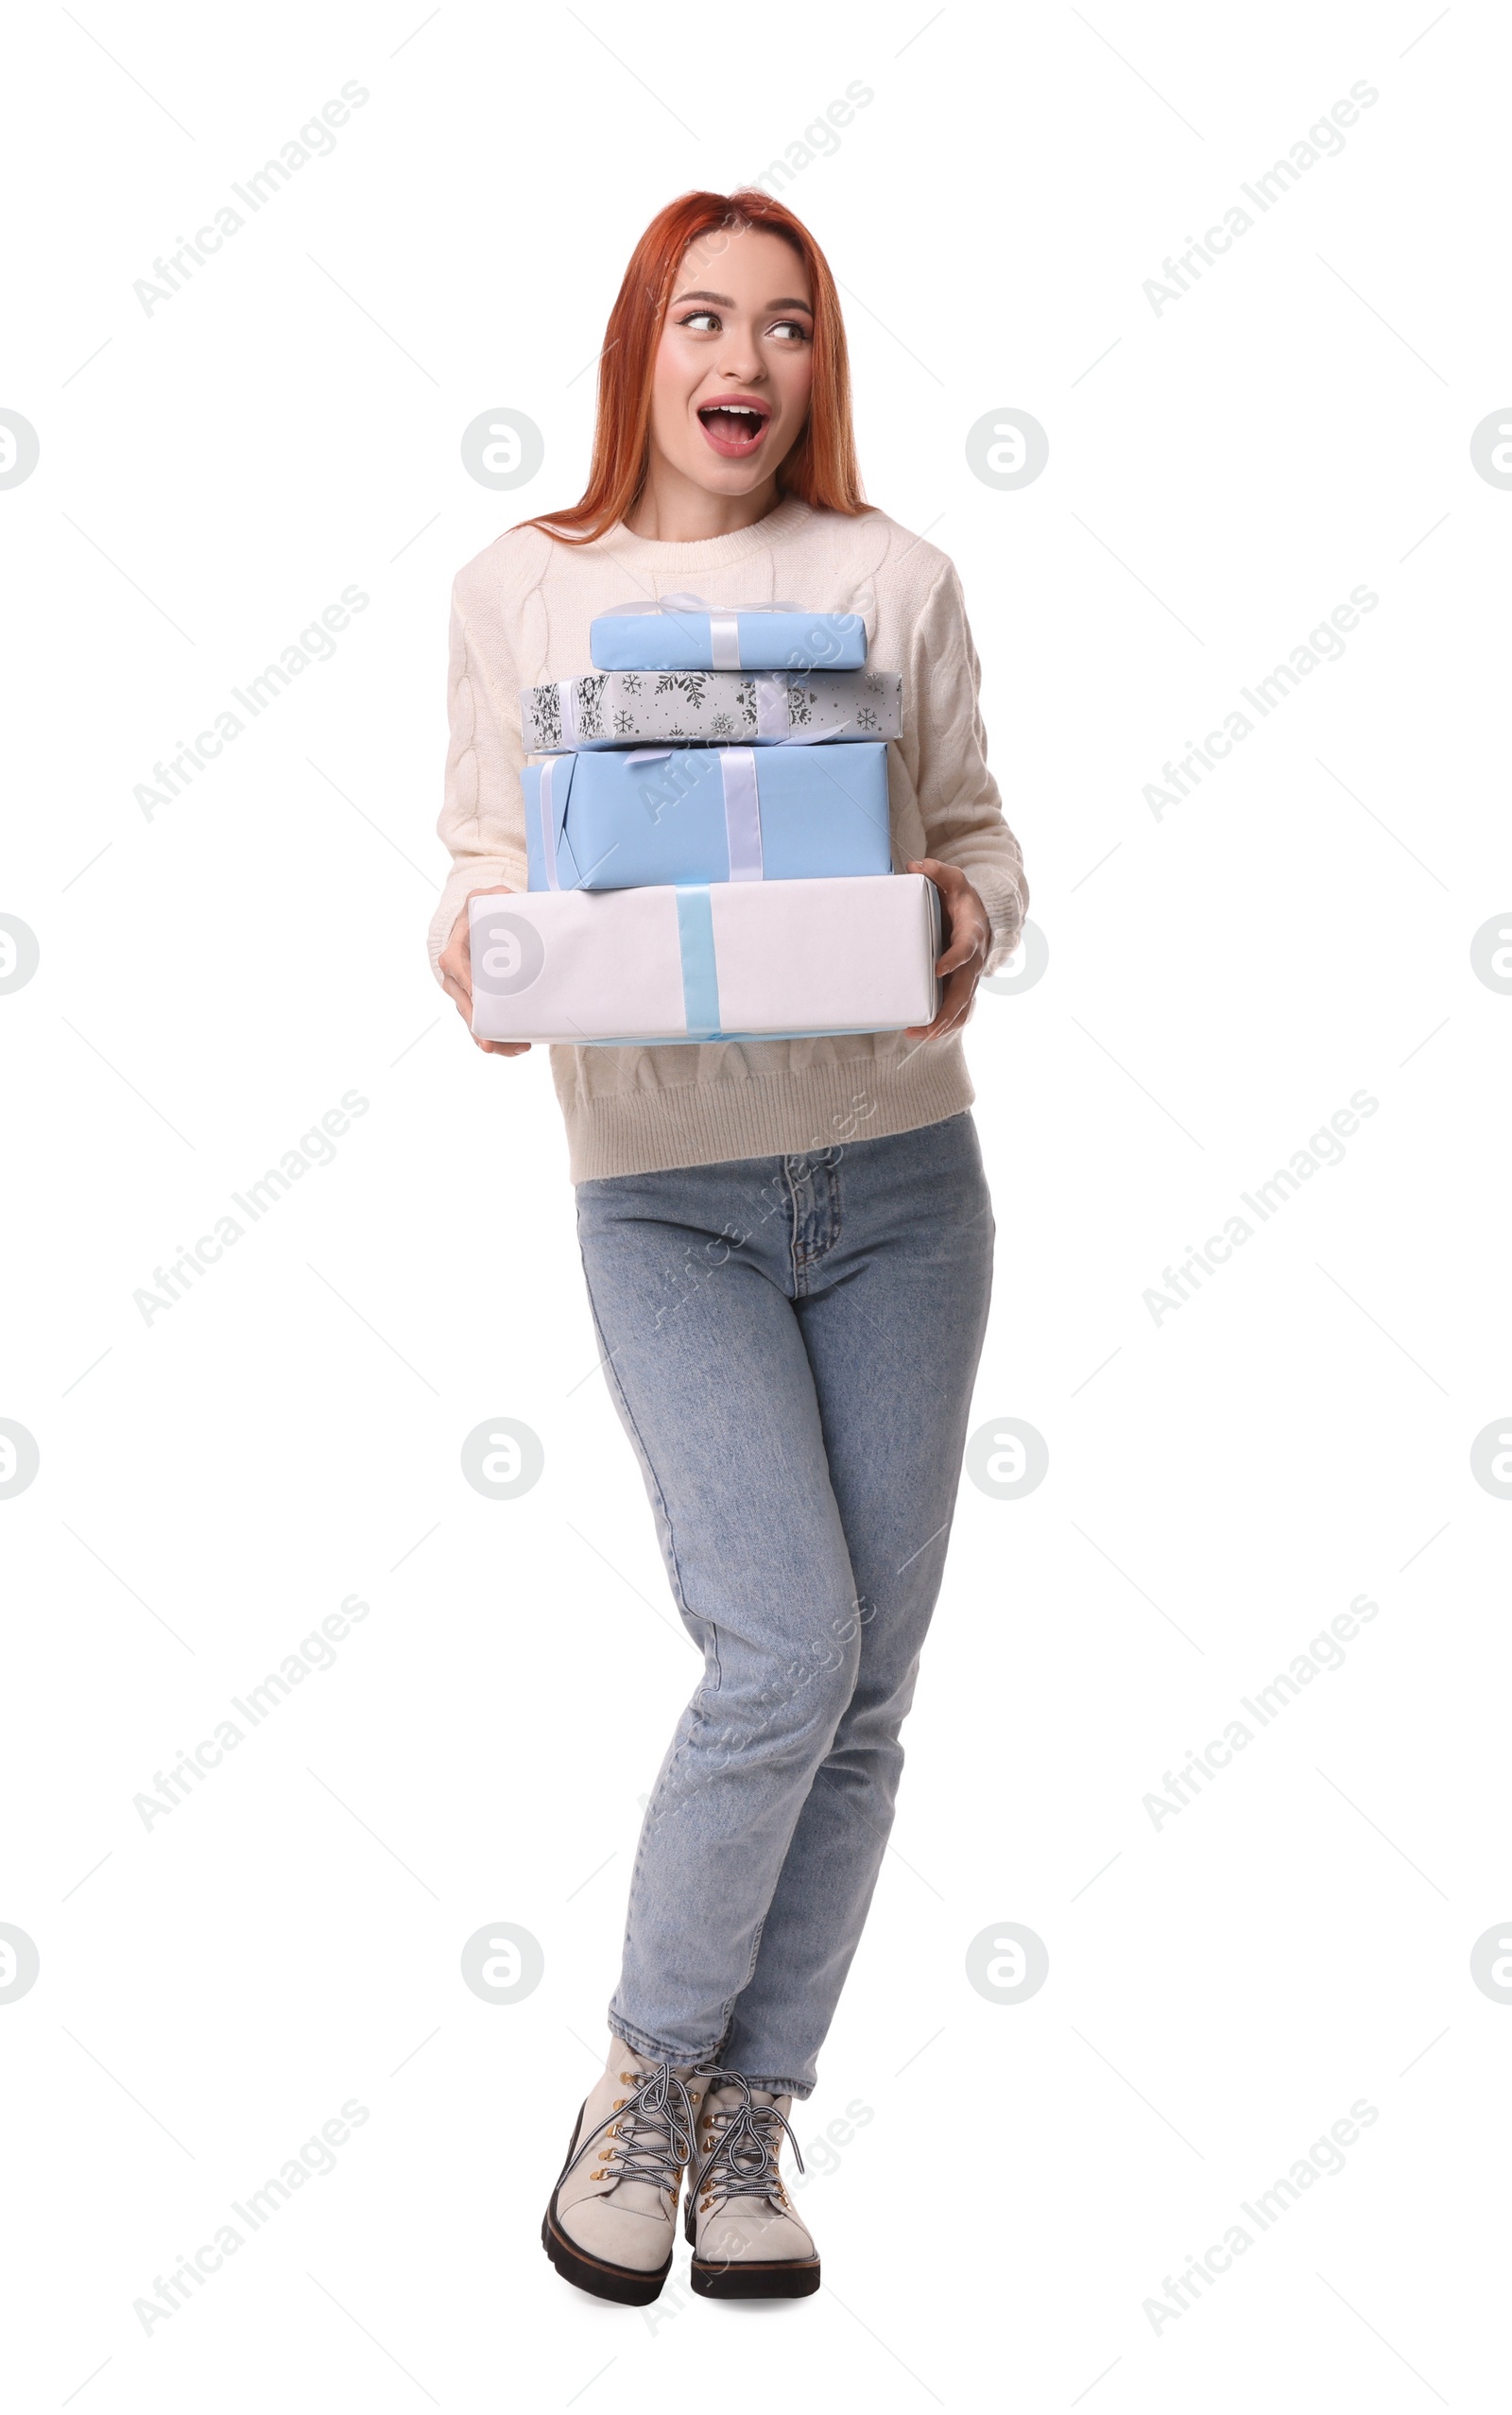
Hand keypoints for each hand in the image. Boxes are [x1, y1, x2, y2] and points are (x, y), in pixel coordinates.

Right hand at [438, 886, 531, 1056]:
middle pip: (463, 1003)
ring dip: (491, 1037)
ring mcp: (465, 991)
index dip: (468, 985)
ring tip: (514, 1048)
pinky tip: (515, 1046)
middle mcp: (455, 974)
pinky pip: (483, 1022)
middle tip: (491, 1043)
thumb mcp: (491, 898)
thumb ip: (500, 896)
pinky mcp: (478, 1001)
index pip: (457, 967)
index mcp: (456, 949)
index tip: (480, 1000)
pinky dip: (497, 1035)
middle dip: (477, 1025)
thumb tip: (511, 899)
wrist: (484, 922)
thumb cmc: (489, 911)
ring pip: (472, 1019)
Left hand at [903, 858, 989, 1040]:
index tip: (937, 969)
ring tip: (919, 1036)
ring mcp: (970, 976)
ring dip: (944, 1024)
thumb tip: (915, 866)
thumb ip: (937, 871)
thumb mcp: (953, 880)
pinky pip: (959, 1011)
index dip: (954, 959)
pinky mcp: (963, 986)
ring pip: (963, 1006)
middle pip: (965, 989)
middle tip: (927, 1026)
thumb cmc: (962, 899)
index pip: (966, 949)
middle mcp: (975, 960)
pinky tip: (924, 1035)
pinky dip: (946, 1025)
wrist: (980, 915)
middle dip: (947, 1010)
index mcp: (972, 933)